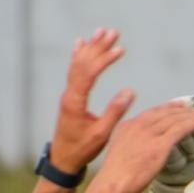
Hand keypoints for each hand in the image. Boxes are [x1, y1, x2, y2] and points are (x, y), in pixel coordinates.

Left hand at [48, 28, 134, 173]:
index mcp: (75, 102)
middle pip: (83, 63)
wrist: (63, 160)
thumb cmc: (82, 149)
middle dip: (99, 47)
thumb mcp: (102, 134)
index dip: (105, 59)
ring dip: (92, 48)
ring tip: (103, 32)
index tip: (121, 49)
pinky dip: (79, 56)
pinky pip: (74, 71)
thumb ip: (115, 112)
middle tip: (114, 32)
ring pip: (79, 65)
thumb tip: (130, 91)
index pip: (90, 73)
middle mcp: (69, 94)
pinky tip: (81, 44)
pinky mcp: (70, 97)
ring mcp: (68, 94)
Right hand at [93, 101, 193, 192]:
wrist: (113, 183)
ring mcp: (150, 134)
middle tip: (193, 108)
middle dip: (181, 109)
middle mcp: (139, 125)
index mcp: (128, 126)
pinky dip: (193, 122)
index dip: (167, 108)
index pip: (151, 112)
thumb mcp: (120, 152)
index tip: (177, 106)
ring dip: (190, 114)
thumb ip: (133, 144)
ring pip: (174, 119)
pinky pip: (180, 129)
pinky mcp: (160, 144)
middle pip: (164, 113)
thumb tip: (144, 148)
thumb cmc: (115, 176)